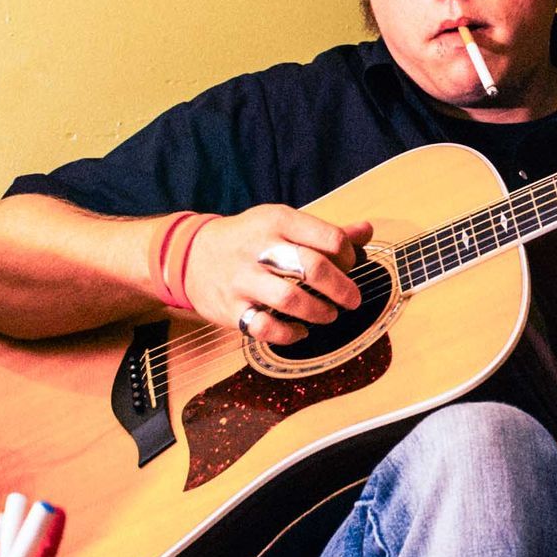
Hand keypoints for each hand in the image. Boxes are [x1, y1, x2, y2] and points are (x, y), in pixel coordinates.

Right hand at [179, 204, 373, 345]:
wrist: (189, 255)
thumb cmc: (249, 239)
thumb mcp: (282, 224)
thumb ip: (325, 231)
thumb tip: (367, 230)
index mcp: (277, 221)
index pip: (328, 237)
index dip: (349, 256)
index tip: (350, 266)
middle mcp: (259, 248)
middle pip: (312, 268)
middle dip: (342, 288)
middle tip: (352, 299)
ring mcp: (242, 280)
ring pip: (289, 299)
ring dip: (318, 312)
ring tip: (329, 314)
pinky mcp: (230, 308)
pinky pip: (264, 328)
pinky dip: (289, 334)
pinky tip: (300, 331)